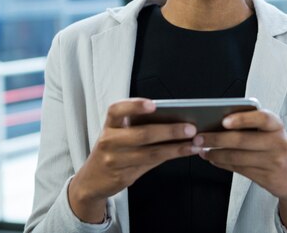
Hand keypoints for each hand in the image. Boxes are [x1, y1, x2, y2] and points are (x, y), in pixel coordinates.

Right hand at [68, 98, 199, 222]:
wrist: (91, 181)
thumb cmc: (113, 150)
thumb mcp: (118, 135)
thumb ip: (140, 126)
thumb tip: (175, 119)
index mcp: (109, 126)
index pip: (116, 110)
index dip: (134, 106)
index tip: (153, 105)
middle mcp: (109, 141)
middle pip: (142, 134)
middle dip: (169, 130)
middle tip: (191, 128)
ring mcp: (115, 161)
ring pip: (151, 153)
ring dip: (176, 148)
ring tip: (195, 143)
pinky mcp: (123, 176)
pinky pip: (151, 165)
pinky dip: (170, 157)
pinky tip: (184, 152)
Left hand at [193, 110, 286, 229]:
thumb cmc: (275, 147)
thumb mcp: (270, 131)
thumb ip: (251, 125)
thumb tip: (217, 122)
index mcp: (276, 125)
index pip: (261, 118)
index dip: (242, 119)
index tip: (223, 120)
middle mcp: (277, 142)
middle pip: (243, 140)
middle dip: (217, 139)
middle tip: (199, 137)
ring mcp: (272, 161)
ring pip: (237, 157)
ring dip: (215, 153)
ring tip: (202, 149)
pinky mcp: (265, 176)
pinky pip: (238, 168)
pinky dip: (222, 163)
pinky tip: (213, 158)